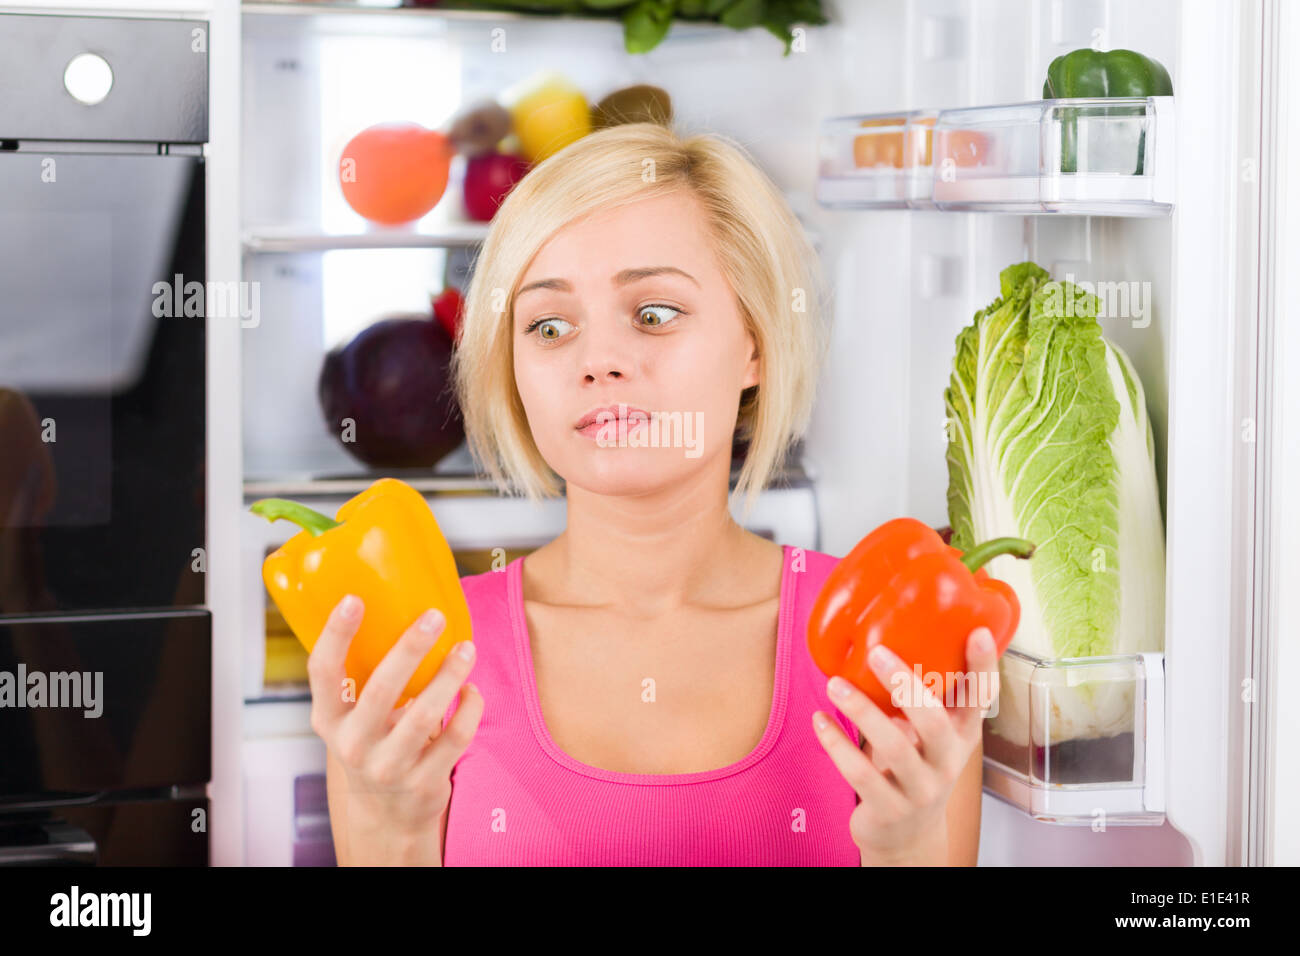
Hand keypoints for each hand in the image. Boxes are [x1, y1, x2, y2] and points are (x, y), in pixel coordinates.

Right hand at [308, 594, 482, 863]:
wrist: (386, 815)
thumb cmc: (373, 744)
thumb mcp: (353, 718)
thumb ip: (364, 679)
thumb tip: (403, 610)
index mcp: (329, 719)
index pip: (323, 672)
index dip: (336, 634)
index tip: (354, 599)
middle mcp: (353, 744)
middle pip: (381, 689)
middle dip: (410, 648)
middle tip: (434, 616)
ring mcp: (389, 767)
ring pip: (425, 714)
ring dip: (450, 675)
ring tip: (466, 648)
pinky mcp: (424, 782)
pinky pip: (456, 737)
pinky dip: (469, 707)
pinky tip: (471, 690)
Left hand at [812, 626, 999, 864]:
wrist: (907, 836)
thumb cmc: (915, 768)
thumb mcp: (929, 737)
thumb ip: (920, 699)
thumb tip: (889, 639)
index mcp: (962, 736)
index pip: (981, 700)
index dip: (982, 668)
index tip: (978, 632)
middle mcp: (947, 762)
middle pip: (934, 722)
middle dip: (905, 684)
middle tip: (876, 652)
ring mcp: (920, 789)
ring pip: (893, 747)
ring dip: (860, 710)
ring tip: (834, 684)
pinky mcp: (889, 809)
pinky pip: (860, 774)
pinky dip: (837, 743)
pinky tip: (820, 720)